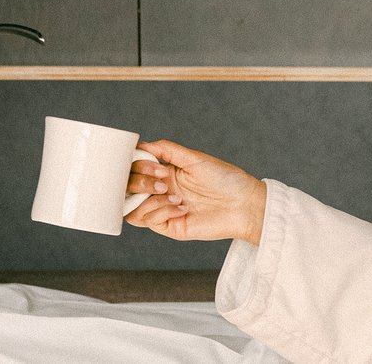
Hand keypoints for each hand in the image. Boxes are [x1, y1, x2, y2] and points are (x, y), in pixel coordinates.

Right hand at [124, 140, 266, 243]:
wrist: (244, 203)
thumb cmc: (225, 179)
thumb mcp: (194, 158)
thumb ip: (166, 150)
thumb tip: (141, 145)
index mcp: (165, 173)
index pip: (134, 169)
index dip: (138, 166)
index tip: (157, 164)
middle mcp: (161, 191)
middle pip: (127, 189)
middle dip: (140, 182)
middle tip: (164, 181)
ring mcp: (164, 210)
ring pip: (132, 208)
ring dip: (149, 198)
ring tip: (173, 195)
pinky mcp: (170, 226)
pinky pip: (149, 221)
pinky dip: (161, 211)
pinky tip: (182, 207)